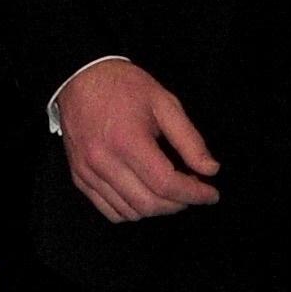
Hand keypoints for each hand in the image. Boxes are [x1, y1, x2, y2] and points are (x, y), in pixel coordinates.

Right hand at [56, 58, 219, 223]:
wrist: (80, 79)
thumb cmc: (124, 86)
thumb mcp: (164, 103)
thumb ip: (189, 139)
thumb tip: (210, 170)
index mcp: (127, 141)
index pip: (166, 184)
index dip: (194, 194)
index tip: (211, 194)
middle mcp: (104, 162)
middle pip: (149, 204)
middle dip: (179, 204)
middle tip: (192, 190)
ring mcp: (88, 173)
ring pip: (130, 212)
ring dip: (157, 209)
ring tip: (170, 190)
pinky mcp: (80, 178)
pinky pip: (110, 211)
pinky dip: (133, 211)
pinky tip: (145, 194)